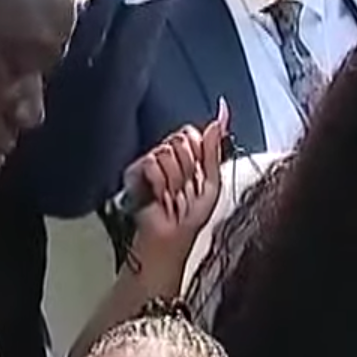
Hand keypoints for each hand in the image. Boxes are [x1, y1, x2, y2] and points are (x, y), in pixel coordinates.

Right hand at [129, 101, 229, 257]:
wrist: (171, 236)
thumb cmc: (191, 216)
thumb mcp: (212, 182)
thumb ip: (214, 149)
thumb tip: (220, 119)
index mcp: (187, 155)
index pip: (192, 133)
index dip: (198, 153)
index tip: (198, 174)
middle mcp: (168, 155)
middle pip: (181, 139)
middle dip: (188, 167)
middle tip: (185, 188)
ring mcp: (151, 162)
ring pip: (167, 151)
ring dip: (174, 179)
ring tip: (173, 195)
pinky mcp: (135, 172)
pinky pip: (151, 162)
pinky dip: (160, 183)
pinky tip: (160, 195)